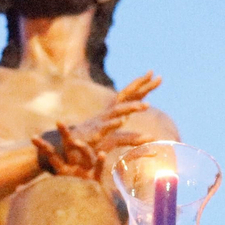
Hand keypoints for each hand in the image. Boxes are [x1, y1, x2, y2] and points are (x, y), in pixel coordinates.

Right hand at [33, 72, 161, 178]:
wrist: (68, 149)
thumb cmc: (92, 142)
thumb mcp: (115, 140)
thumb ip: (132, 138)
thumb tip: (152, 138)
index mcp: (113, 113)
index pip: (131, 96)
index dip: (143, 86)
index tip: (157, 76)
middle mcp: (108, 114)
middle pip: (127, 97)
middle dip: (142, 87)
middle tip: (157, 79)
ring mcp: (100, 122)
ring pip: (117, 112)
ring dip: (131, 108)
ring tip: (146, 105)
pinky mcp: (93, 134)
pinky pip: (104, 128)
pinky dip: (112, 124)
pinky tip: (121, 121)